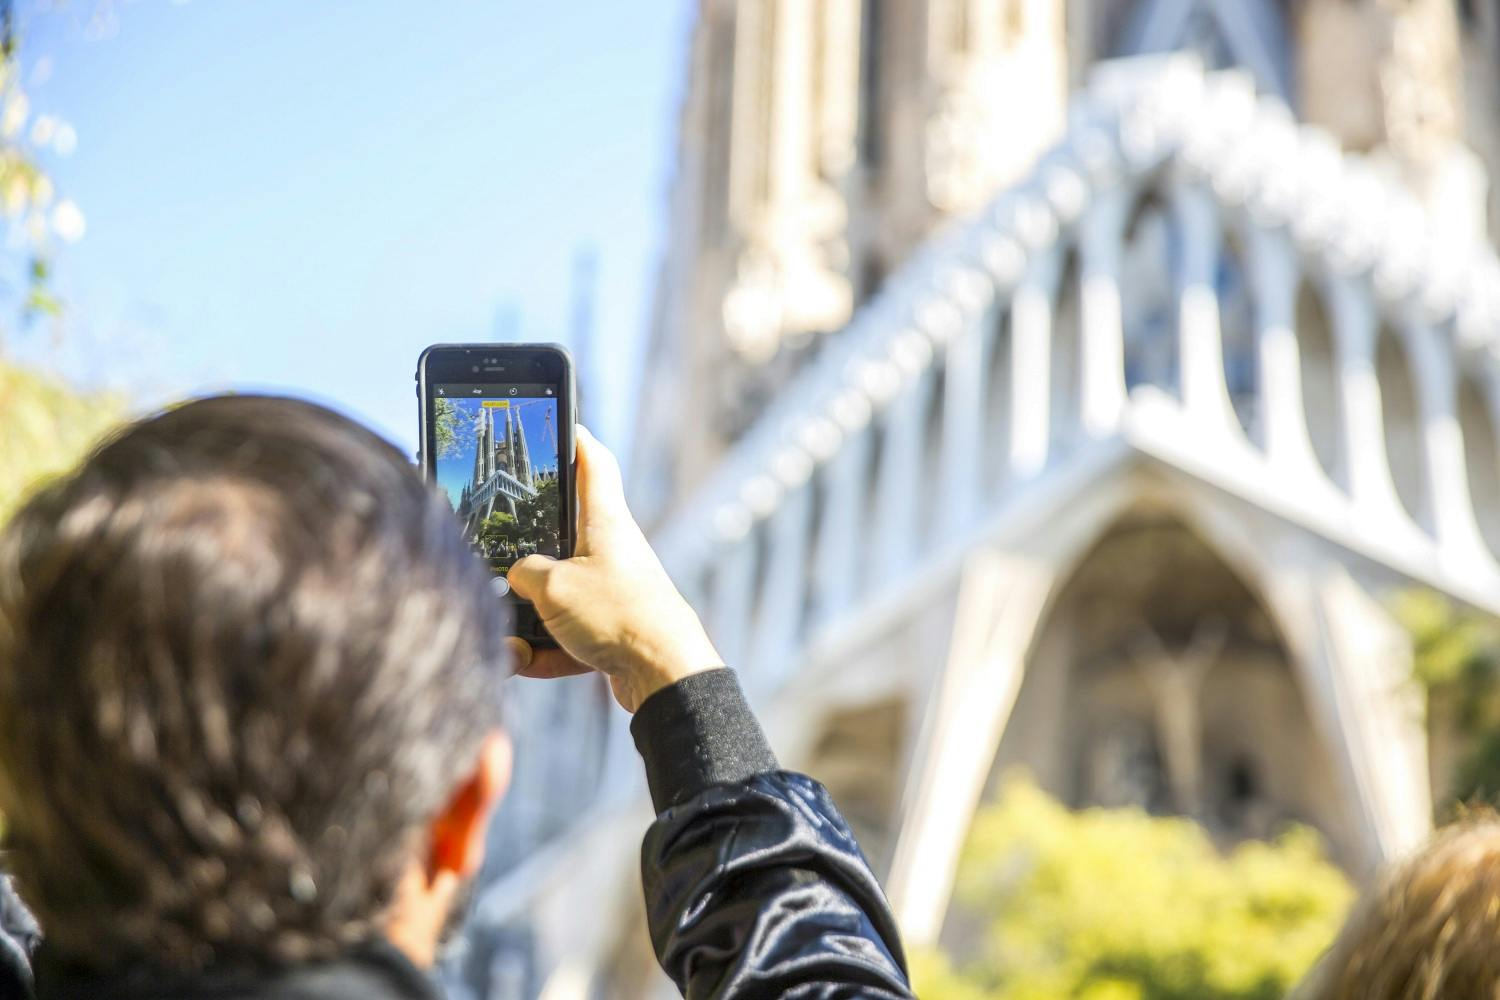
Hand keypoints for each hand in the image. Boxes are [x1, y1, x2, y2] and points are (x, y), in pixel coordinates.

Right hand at [505, 426, 723, 712]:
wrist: (663, 674)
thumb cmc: (618, 617)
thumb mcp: (553, 587)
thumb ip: (524, 573)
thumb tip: (518, 576)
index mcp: (604, 521)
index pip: (592, 463)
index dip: (573, 438)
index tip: (558, 422)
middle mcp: (611, 550)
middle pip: (563, 534)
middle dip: (528, 551)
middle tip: (500, 554)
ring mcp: (613, 589)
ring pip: (557, 594)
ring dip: (530, 619)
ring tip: (514, 641)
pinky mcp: (612, 627)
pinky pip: (567, 634)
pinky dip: (547, 651)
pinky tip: (529, 663)